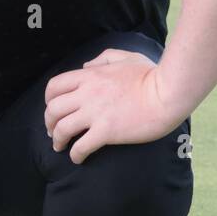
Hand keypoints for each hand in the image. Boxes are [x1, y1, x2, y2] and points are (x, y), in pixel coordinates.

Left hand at [44, 48, 183, 164]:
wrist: (168, 93)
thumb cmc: (152, 74)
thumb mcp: (126, 57)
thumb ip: (103, 58)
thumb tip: (85, 67)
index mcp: (89, 76)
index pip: (54, 86)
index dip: (48, 100)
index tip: (53, 110)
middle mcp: (87, 94)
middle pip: (53, 109)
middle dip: (48, 123)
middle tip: (53, 132)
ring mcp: (95, 113)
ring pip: (62, 129)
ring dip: (57, 140)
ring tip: (60, 147)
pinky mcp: (106, 131)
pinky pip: (81, 146)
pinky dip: (75, 154)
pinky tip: (78, 158)